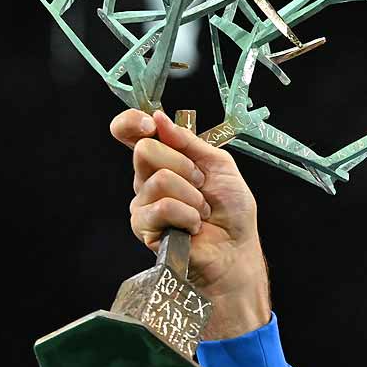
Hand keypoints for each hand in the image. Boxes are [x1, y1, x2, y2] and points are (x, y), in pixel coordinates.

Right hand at [109, 109, 270, 338]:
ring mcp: (142, 202)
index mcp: (163, 159)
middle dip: (184, 165)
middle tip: (200, 186)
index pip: (129, 131)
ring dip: (191, 196)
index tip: (152, 124)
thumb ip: (190, 142)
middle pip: (146, 150)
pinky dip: (187, 216)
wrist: (237, 249)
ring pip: (158, 180)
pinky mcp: (143, 226)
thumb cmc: (231, 211)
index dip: (133, 122)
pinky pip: (163, 207)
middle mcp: (147, 178)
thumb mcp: (219, 166)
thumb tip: (159, 118)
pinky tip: (193, 227)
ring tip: (200, 212)